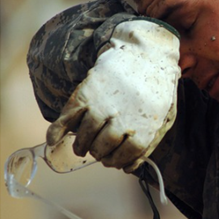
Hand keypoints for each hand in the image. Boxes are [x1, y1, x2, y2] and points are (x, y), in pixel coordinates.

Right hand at [46, 20, 179, 170]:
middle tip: (97, 152)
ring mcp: (104, 104)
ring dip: (81, 145)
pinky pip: (69, 116)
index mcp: (146, 125)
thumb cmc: (156, 88)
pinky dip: (58, 129)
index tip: (113, 161)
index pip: (126, 156)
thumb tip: (129, 166)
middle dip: (99, 154)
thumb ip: (150, 143)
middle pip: (104, 147)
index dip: (117, 161)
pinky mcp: (88, 91)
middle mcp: (123, 117)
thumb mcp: (165, 117)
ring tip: (82, 147)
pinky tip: (54, 139)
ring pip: (86, 135)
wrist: (146, 52)